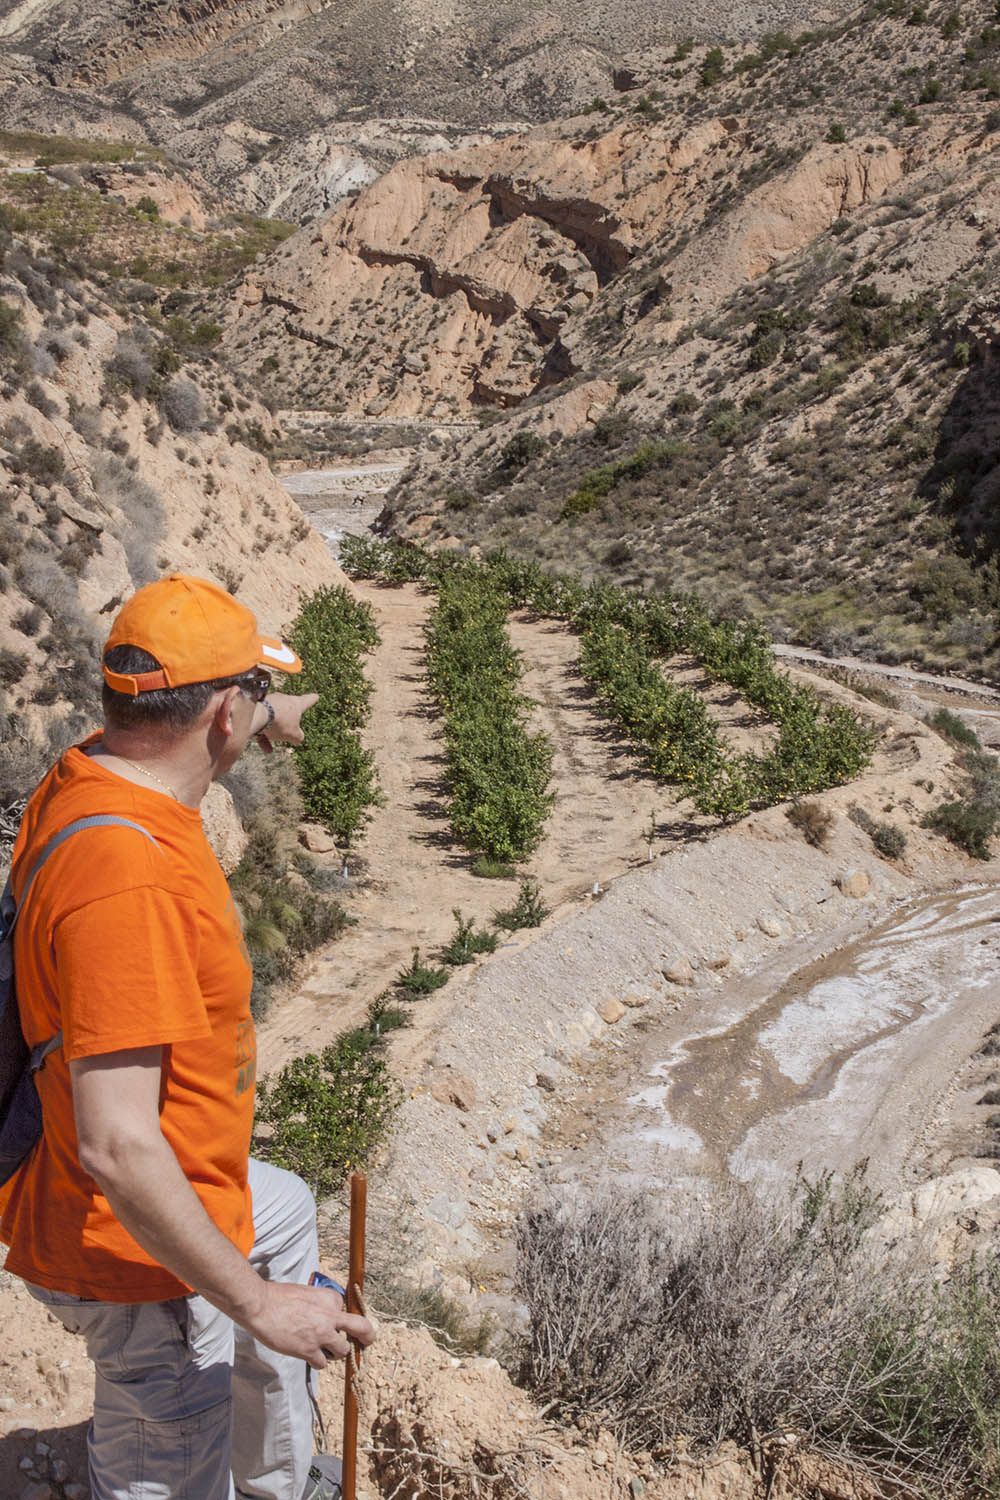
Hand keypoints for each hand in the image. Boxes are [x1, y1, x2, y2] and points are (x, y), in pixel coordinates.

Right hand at [240, 1279, 375, 1369]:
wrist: (261, 1305)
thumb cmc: (278, 1297)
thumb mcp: (306, 1292)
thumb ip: (318, 1303)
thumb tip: (321, 1315)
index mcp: (330, 1298)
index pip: (345, 1310)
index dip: (339, 1318)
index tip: (335, 1322)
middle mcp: (330, 1315)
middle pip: (361, 1327)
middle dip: (367, 1336)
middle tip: (368, 1341)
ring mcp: (322, 1334)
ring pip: (343, 1350)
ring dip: (336, 1352)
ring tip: (326, 1351)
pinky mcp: (309, 1350)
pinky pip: (323, 1363)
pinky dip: (319, 1362)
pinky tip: (311, 1357)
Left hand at [256, 692, 317, 752]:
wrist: (257, 715)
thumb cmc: (280, 722)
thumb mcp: (294, 734)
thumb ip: (298, 737)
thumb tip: (298, 739)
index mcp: (296, 703)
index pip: (308, 700)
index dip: (312, 699)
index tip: (316, 696)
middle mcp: (283, 700)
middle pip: (288, 710)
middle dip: (289, 720)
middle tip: (290, 729)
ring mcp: (269, 703)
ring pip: (274, 719)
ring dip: (273, 732)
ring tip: (271, 748)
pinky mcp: (257, 707)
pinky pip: (262, 723)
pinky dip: (264, 735)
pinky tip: (265, 748)